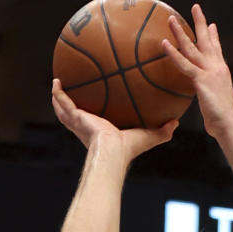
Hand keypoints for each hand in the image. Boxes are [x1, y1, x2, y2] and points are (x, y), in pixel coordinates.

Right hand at [51, 78, 177, 159]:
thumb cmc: (129, 148)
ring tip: (58, 83)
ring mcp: (79, 122)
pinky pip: (62, 102)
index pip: (96, 120)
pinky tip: (56, 81)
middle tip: (71, 91)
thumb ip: (162, 130)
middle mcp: (87, 127)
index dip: (94, 113)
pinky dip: (57, 93)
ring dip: (59, 98)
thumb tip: (176, 122)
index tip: (95, 102)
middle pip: (76, 114)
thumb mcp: (149, 136)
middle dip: (72, 104)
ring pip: (64, 108)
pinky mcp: (75, 117)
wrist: (113, 151)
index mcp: (101, 131)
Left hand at [162, 5, 232, 141]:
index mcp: (221, 72)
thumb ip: (211, 98)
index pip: (217, 50)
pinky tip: (164, 43)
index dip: (214, 37)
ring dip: (181, 32)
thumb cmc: (223, 121)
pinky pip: (184, 64)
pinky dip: (173, 53)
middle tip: (196, 7)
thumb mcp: (217, 103)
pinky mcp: (201, 80)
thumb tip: (209, 105)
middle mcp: (217, 68)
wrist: (230, 125)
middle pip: (207, 41)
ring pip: (193, 47)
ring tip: (170, 19)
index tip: (212, 25)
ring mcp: (210, 72)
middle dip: (201, 23)